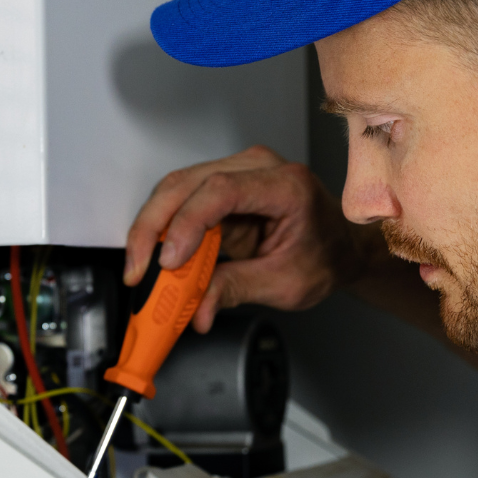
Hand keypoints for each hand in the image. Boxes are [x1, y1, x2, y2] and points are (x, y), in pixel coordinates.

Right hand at [125, 144, 381, 331]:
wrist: (340, 247)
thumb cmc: (325, 257)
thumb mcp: (286, 284)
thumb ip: (236, 290)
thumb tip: (196, 309)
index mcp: (285, 186)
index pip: (221, 190)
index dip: (187, 224)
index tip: (168, 261)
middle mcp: (257, 168)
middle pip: (186, 184)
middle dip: (152, 229)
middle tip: (137, 271)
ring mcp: (236, 172)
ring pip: (174, 190)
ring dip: (151, 230)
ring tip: (143, 271)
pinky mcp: (220, 187)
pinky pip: (180, 202)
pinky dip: (163, 231)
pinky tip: (156, 259)